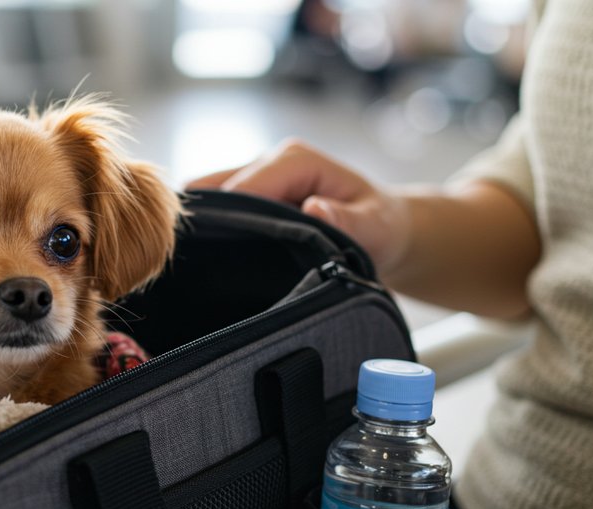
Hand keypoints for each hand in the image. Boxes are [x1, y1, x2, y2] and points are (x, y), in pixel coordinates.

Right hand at [186, 139, 411, 275]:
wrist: (385, 227)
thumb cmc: (382, 225)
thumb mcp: (376, 227)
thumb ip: (349, 221)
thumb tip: (316, 209)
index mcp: (295, 160)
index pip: (243, 185)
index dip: (227, 217)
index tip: (218, 253)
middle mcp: (269, 161)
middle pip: (212, 186)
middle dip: (207, 223)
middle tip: (207, 264)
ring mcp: (256, 176)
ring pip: (207, 196)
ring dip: (207, 228)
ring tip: (211, 264)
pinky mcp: (249, 194)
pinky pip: (215, 208)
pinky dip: (211, 230)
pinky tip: (217, 258)